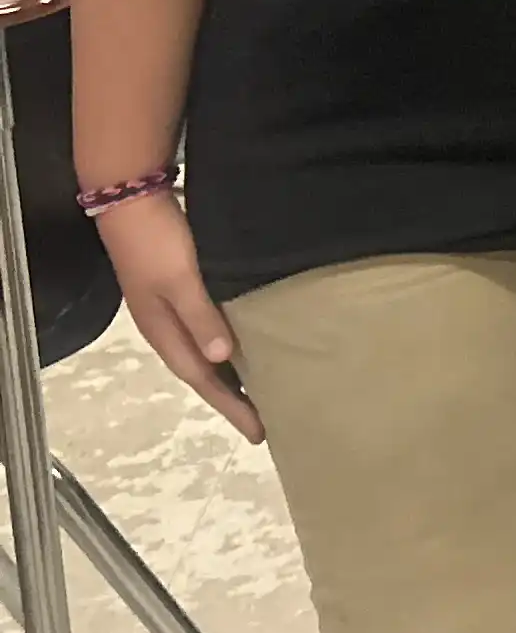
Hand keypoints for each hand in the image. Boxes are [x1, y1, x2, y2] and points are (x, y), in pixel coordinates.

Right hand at [94, 192, 256, 441]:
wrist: (132, 201)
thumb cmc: (157, 242)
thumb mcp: (180, 280)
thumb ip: (200, 317)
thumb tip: (223, 359)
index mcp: (164, 332)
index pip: (203, 379)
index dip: (230, 405)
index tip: (259, 431)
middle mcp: (166, 328)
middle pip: (203, 372)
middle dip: (232, 398)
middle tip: (266, 419)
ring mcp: (170, 309)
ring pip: (205, 352)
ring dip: (231, 373)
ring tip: (262, 389)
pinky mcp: (180, 289)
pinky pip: (207, 329)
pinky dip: (225, 344)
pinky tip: (245, 342)